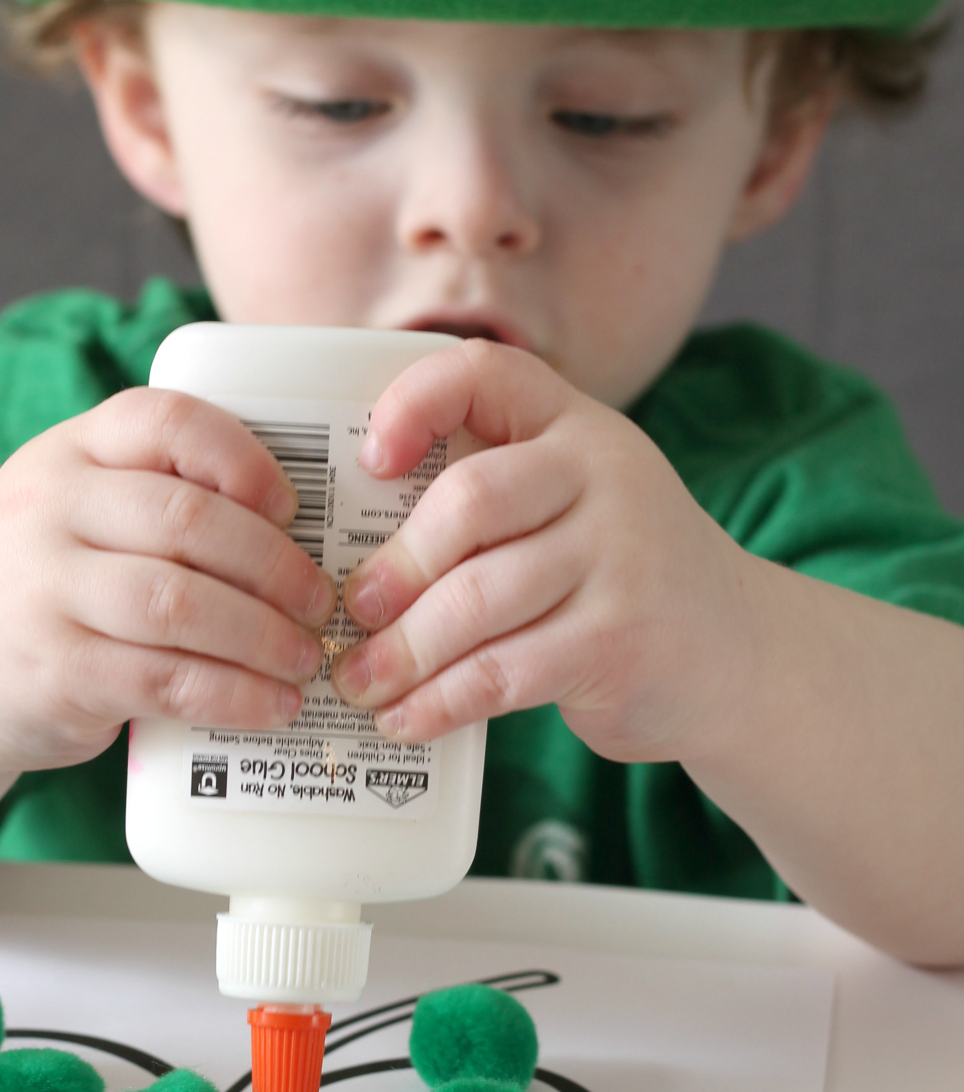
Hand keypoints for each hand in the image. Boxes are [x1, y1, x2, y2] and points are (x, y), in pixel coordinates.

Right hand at [0, 388, 336, 777]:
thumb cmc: (44, 586)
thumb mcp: (77, 512)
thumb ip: (158, 497)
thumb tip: (305, 533)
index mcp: (67, 451)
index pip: (166, 421)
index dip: (244, 459)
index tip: (292, 507)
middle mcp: (46, 509)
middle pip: (189, 520)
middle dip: (275, 566)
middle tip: (320, 603)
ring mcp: (42, 592)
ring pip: (181, 604)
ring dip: (263, 636)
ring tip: (305, 658)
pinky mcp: (53, 672)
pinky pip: (165, 680)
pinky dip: (233, 695)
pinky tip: (270, 705)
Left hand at [329, 339, 754, 762]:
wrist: (742, 654)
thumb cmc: (620, 578)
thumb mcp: (573, 506)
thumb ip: (490, 500)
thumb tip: (350, 552)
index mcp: (576, 428)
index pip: (484, 373)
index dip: (414, 405)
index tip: (371, 460)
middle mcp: (605, 477)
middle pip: (469, 503)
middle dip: (394, 568)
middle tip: (349, 611)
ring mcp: (620, 559)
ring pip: (476, 600)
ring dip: (402, 651)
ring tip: (360, 680)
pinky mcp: (619, 642)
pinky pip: (502, 672)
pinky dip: (441, 701)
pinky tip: (407, 718)